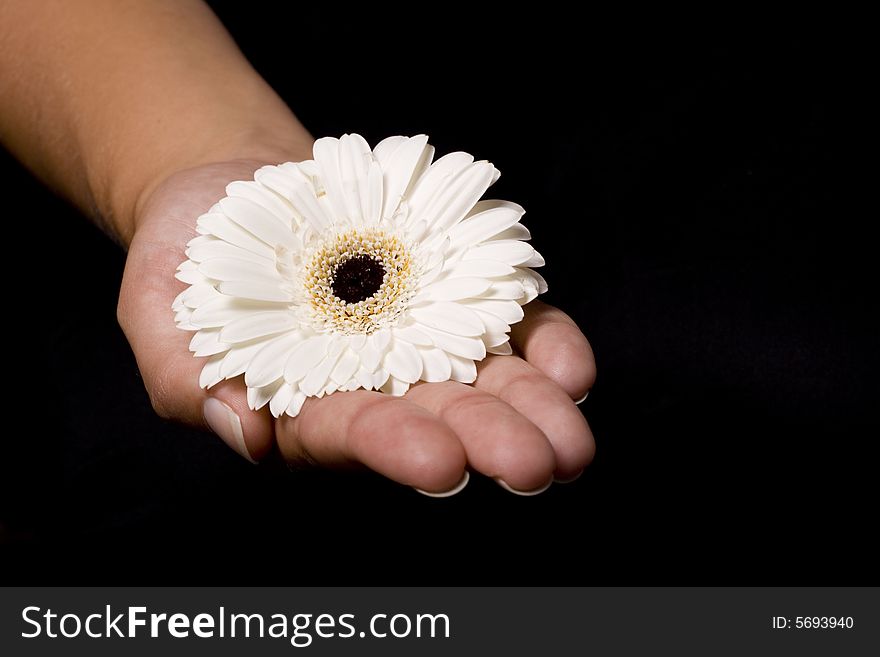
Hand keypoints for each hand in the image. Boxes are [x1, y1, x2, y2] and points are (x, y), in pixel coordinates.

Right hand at [119, 160, 595, 494]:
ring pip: (490, 380)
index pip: (354, 435)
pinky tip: (571, 367)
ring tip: (572, 431)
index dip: (396, 447)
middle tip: (538, 464)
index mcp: (309, 408)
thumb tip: (246, 435)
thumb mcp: (161, 320)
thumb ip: (189, 383)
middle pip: (442, 418)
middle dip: (490, 440)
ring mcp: (426, 339)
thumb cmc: (190, 266)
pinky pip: (513, 322)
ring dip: (535, 405)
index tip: (441, 463)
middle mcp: (380, 385)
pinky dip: (545, 343)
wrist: (239, 194)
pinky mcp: (456, 292)